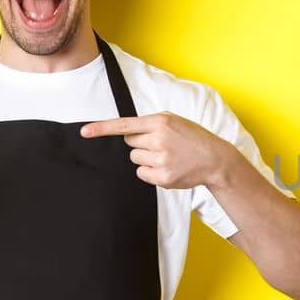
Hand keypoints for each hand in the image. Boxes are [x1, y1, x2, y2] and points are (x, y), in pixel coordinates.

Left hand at [80, 112, 231, 189]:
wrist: (215, 159)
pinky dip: (150, 172)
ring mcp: (161, 160)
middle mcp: (159, 140)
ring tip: (167, 156)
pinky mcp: (163, 178)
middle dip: (140, 144)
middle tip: (160, 145)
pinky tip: (167, 167)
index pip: (124, 125)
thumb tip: (126, 133)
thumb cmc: (192, 138)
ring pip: (135, 159)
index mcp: (160, 122)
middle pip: (129, 144)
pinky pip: (141, 174)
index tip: (84, 132)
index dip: (101, 128)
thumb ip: (150, 123)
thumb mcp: (174, 121)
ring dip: (146, 158)